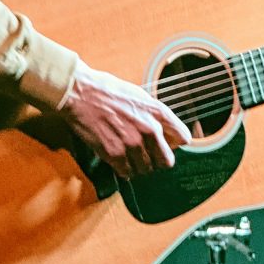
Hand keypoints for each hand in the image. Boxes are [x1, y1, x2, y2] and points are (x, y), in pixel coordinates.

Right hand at [60, 65, 189, 177]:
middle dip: (157, 161)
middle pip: (166, 161)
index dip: (175, 143)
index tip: (167, 145)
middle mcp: (150, 129)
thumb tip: (167, 132)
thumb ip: (156, 115)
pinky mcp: (114, 153)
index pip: (183, 138)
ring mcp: (132, 143)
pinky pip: (126, 172)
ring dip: (138, 166)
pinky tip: (117, 159)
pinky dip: (123, 169)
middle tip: (146, 156)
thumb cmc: (108, 91)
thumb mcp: (140, 96)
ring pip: (146, 169)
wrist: (80, 93)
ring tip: (128, 155)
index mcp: (158, 112)